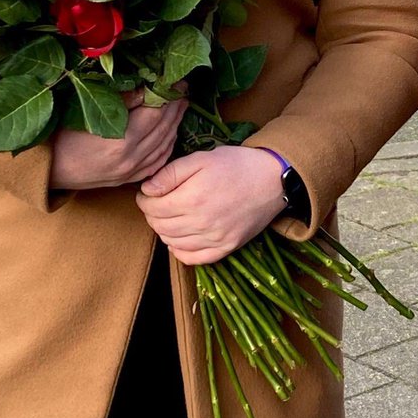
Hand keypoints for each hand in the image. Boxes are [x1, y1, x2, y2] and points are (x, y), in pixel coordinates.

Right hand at [49, 90, 185, 190]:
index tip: (176, 79)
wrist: (47, 170)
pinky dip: (168, 144)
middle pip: (164, 128)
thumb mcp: (89, 111)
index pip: (155, 113)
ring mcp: (132, 172)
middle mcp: (131, 159)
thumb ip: (122, 100)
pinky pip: (158, 161)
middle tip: (183, 88)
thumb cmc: (62, 137)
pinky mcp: (129, 179)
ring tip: (180, 105)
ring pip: (164, 144)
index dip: (168, 95)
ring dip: (175, 123)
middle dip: (176, 106)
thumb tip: (147, 87)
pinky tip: (171, 131)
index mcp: (121, 140)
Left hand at [136, 146, 285, 264]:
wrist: (273, 179)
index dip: (144, 199)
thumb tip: (147, 189)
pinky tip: (181, 236)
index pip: (152, 208)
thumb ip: (171, 173)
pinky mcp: (226, 248)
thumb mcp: (202, 158)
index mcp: (193, 199)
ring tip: (170, 215)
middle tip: (157, 202)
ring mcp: (214, 239)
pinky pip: (192, 258)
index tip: (147, 192)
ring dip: (164, 230)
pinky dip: (179, 250)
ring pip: (172, 243)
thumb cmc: (237, 164)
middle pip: (159, 226)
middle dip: (152, 214)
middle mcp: (201, 223)